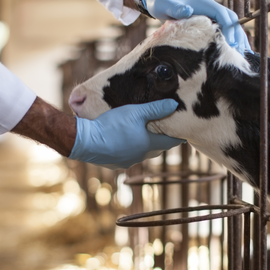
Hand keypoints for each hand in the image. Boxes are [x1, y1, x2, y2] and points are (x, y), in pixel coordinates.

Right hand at [69, 99, 184, 169]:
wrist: (86, 142)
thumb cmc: (112, 125)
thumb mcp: (135, 112)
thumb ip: (155, 109)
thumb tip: (174, 105)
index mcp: (149, 144)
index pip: (170, 142)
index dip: (177, 137)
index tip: (184, 135)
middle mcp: (141, 156)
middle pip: (157, 148)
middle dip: (162, 141)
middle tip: (166, 133)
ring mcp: (128, 162)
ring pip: (142, 154)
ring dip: (145, 146)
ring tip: (145, 137)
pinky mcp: (115, 164)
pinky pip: (127, 157)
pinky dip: (130, 150)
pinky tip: (124, 142)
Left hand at [141, 0, 251, 54]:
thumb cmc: (161, 1)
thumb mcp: (165, 5)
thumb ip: (176, 8)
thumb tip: (187, 10)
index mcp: (203, 2)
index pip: (222, 14)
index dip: (229, 28)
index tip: (231, 43)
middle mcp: (209, 6)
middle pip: (231, 19)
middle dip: (238, 34)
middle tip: (242, 51)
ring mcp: (209, 12)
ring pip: (229, 24)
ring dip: (236, 37)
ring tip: (243, 53)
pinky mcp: (206, 19)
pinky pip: (222, 28)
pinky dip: (229, 38)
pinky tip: (232, 50)